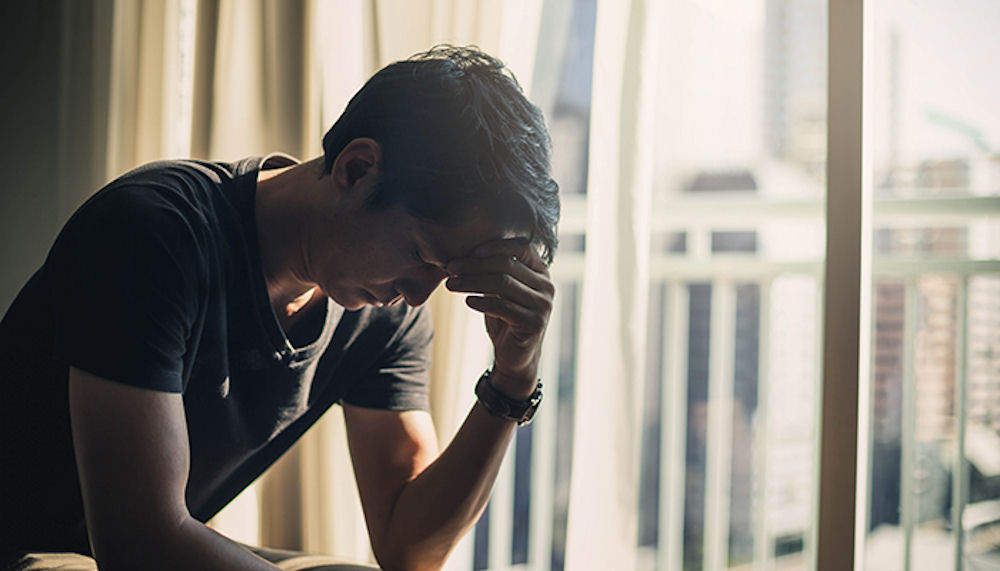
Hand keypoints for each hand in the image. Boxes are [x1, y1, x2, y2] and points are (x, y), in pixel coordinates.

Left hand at [445, 238, 554, 399]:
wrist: (515, 357)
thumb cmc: (505, 319)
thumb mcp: (499, 291)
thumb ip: (492, 271)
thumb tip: (463, 252)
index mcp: (541, 272)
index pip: (520, 248)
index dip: (494, 246)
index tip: (468, 250)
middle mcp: (546, 286)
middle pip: (507, 265)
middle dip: (474, 265)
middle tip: (450, 268)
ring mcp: (543, 305)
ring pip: (503, 284)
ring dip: (472, 282)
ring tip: (451, 284)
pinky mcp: (534, 323)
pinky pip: (504, 307)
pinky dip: (482, 302)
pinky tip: (467, 302)